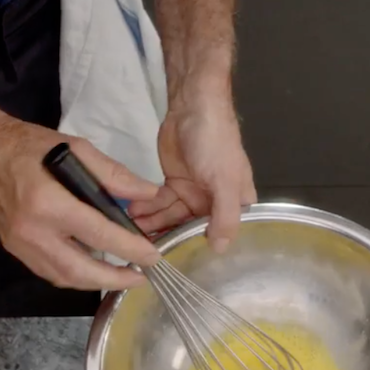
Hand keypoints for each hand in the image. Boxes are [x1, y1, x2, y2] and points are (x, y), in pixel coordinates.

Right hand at [0, 119, 160, 289]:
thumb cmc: (28, 145)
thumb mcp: (76, 148)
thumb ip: (114, 175)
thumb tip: (149, 194)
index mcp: (48, 202)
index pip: (98, 234)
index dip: (130, 249)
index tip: (152, 256)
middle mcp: (32, 230)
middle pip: (79, 270)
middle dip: (114, 279)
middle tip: (140, 278)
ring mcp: (19, 244)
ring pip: (63, 277)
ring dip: (95, 282)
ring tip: (121, 276)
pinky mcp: (14, 249)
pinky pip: (48, 272)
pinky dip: (74, 275)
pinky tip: (92, 269)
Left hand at [128, 97, 256, 251]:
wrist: (193, 106)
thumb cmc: (216, 142)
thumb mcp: (225, 180)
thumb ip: (225, 216)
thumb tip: (221, 249)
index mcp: (235, 202)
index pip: (222, 233)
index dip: (203, 249)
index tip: (181, 263)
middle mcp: (215, 201)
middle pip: (192, 229)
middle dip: (171, 237)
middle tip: (145, 249)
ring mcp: (192, 192)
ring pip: (172, 217)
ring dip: (154, 224)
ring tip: (134, 231)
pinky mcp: (173, 182)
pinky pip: (159, 203)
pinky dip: (147, 208)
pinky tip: (134, 212)